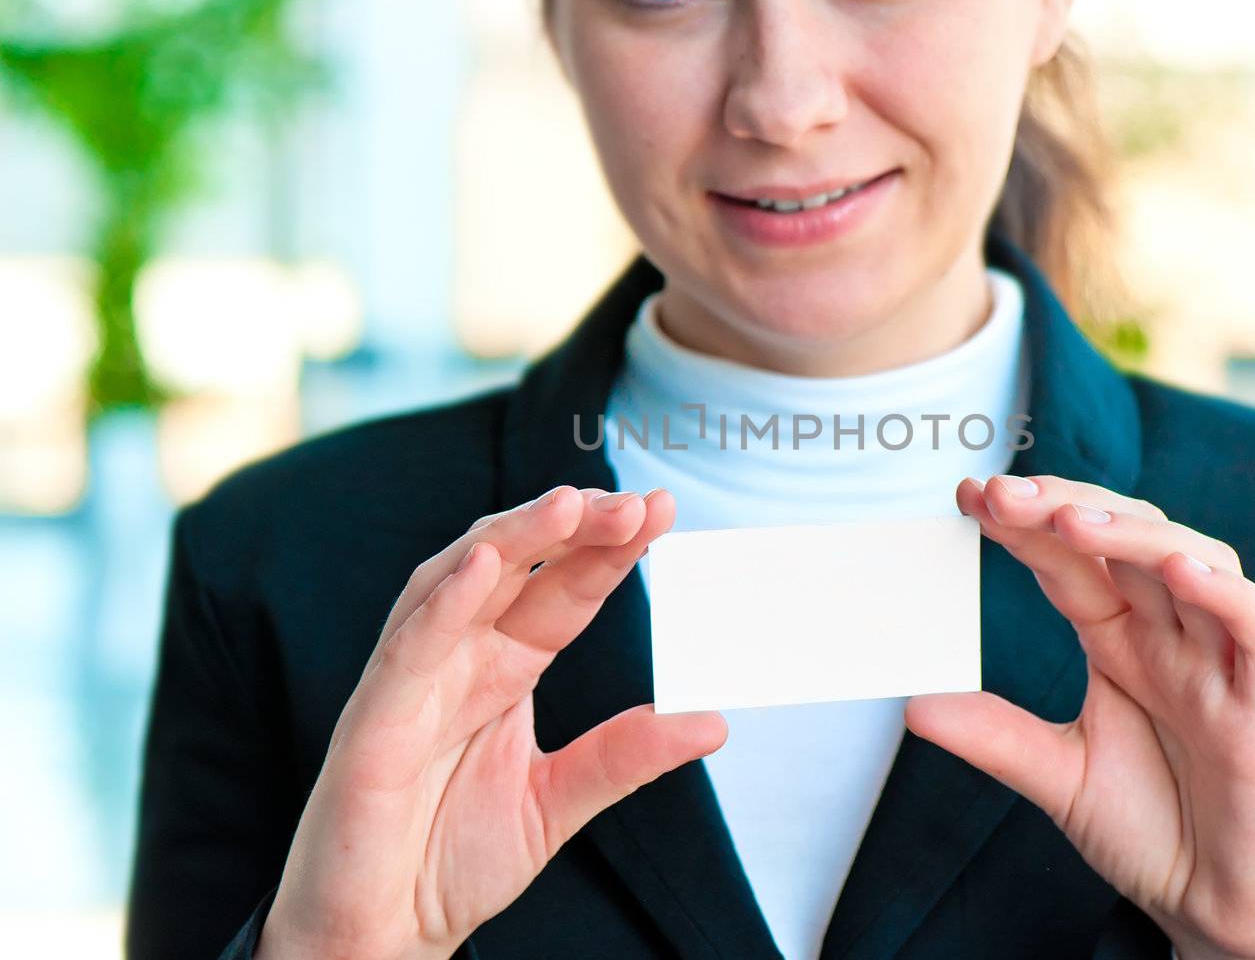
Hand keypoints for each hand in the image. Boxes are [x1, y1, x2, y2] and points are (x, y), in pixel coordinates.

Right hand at [257, 486, 724, 959]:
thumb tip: (715, 722)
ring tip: (568, 506)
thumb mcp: (559, 802)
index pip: (564, 589)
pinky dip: (444, 603)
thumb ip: (626, 755)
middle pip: (517, 567)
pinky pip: (408, 648)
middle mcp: (459, 658)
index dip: (609, 549)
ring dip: (512, 538)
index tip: (662, 512)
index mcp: (504, 667)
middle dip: (574, 527)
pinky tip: (484, 566)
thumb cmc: (449, 861)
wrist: (381, 936)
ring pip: (457, 582)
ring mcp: (413, 681)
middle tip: (635, 504)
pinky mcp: (373, 721)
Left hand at [905, 475, 1254, 959]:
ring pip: (1196, 562)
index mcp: (1121, 640)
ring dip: (1135, 533)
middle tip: (1001, 494)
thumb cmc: (1152, 828)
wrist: (1214, 907)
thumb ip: (995, 736)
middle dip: (1066, 506)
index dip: (1025, 523)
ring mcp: (1219, 664)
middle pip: (1128, 540)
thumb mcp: (1056, 775)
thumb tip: (912, 705)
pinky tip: (1176, 570)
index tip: (968, 496)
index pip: (1072, 560)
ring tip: (1069, 518)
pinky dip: (1226, 594)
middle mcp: (1171, 636)